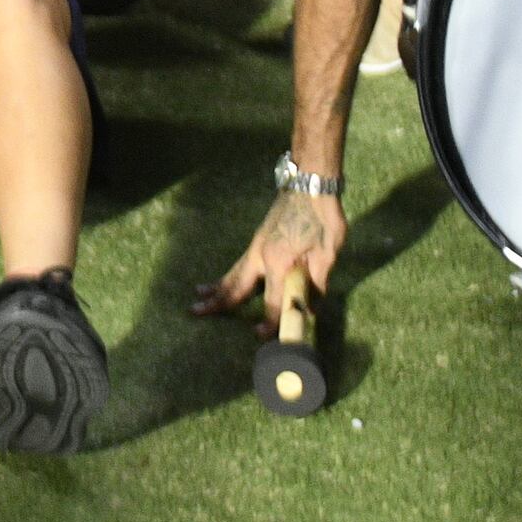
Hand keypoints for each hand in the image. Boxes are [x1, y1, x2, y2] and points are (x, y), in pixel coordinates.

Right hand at [198, 181, 347, 315]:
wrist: (311, 185)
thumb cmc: (322, 219)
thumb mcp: (326, 253)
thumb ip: (316, 283)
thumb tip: (310, 310)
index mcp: (278, 262)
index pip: (271, 300)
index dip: (269, 321)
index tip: (263, 336)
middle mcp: (260, 256)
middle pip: (236, 285)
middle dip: (217, 302)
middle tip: (194, 313)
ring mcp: (256, 247)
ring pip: (233, 273)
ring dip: (216, 288)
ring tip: (197, 298)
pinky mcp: (259, 241)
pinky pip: (238, 264)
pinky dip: (227, 275)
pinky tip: (221, 280)